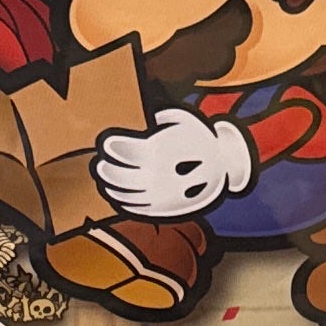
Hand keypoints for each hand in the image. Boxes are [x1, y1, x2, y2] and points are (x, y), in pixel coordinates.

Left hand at [94, 112, 252, 217]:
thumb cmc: (199, 139)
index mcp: (162, 151)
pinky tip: (118, 194)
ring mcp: (161, 194)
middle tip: (101, 164)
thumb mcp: (183, 119)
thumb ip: (160, 117)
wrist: (224, 165)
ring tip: (107, 179)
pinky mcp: (164, 208)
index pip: (127, 152)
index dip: (113, 149)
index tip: (107, 145)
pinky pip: (138, 209)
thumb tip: (141, 116)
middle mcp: (159, 175)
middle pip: (122, 176)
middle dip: (108, 170)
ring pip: (127, 195)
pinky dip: (124, 202)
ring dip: (112, 187)